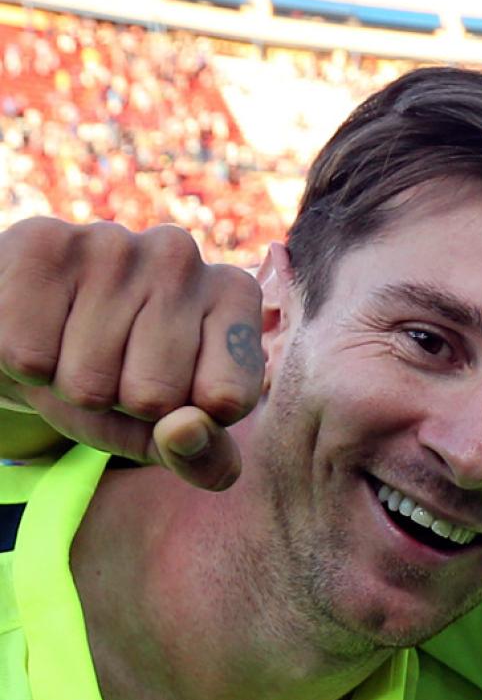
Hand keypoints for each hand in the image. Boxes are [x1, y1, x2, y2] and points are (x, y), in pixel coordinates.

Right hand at [0, 218, 262, 488]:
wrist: (30, 329)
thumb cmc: (120, 380)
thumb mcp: (172, 434)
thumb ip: (205, 457)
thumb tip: (184, 431)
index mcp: (234, 293)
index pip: (226, 400)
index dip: (185, 420)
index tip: (172, 389)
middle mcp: (182, 255)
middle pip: (156, 395)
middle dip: (124, 405)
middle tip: (110, 369)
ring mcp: (112, 242)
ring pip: (89, 384)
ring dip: (71, 388)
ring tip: (72, 351)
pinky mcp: (40, 244)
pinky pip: (30, 357)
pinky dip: (28, 367)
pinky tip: (39, 332)